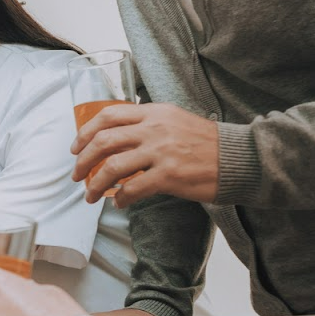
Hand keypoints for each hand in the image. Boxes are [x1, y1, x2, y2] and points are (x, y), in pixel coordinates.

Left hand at [73, 103, 219, 205]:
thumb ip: (147, 124)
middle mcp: (154, 129)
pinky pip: (133, 189)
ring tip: (90, 196)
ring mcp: (161, 152)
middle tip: (76, 175)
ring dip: (96, 184)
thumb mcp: (174, 121)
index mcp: (153, 113)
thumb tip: (115, 138)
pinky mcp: (169, 175)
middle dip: (83, 160)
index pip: (108, 116)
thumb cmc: (205, 143)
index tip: (76, 147)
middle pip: (103, 141)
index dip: (85, 132)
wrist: (238, 158)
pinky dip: (120, 198)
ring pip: (113, 167)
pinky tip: (119, 202)